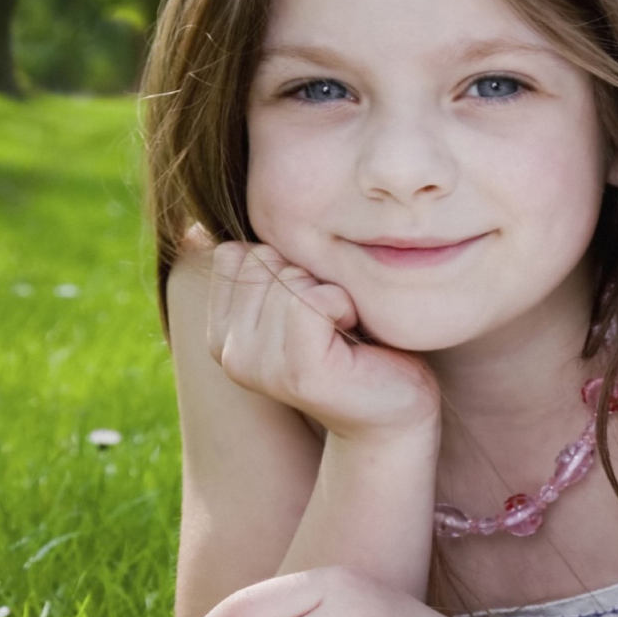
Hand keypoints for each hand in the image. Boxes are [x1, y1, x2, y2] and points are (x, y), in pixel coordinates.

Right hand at [207, 243, 438, 440]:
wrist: (395, 409)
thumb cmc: (358, 345)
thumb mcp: (305, 297)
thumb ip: (270, 265)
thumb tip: (236, 207)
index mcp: (223, 331)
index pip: (237, 252)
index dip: (288, 263)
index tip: (313, 304)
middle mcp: (229, 351)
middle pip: (263, 260)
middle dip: (310, 276)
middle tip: (333, 320)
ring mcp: (258, 366)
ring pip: (290, 278)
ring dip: (332, 293)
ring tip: (344, 330)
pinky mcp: (298, 373)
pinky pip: (314, 301)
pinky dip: (344, 305)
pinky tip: (353, 335)